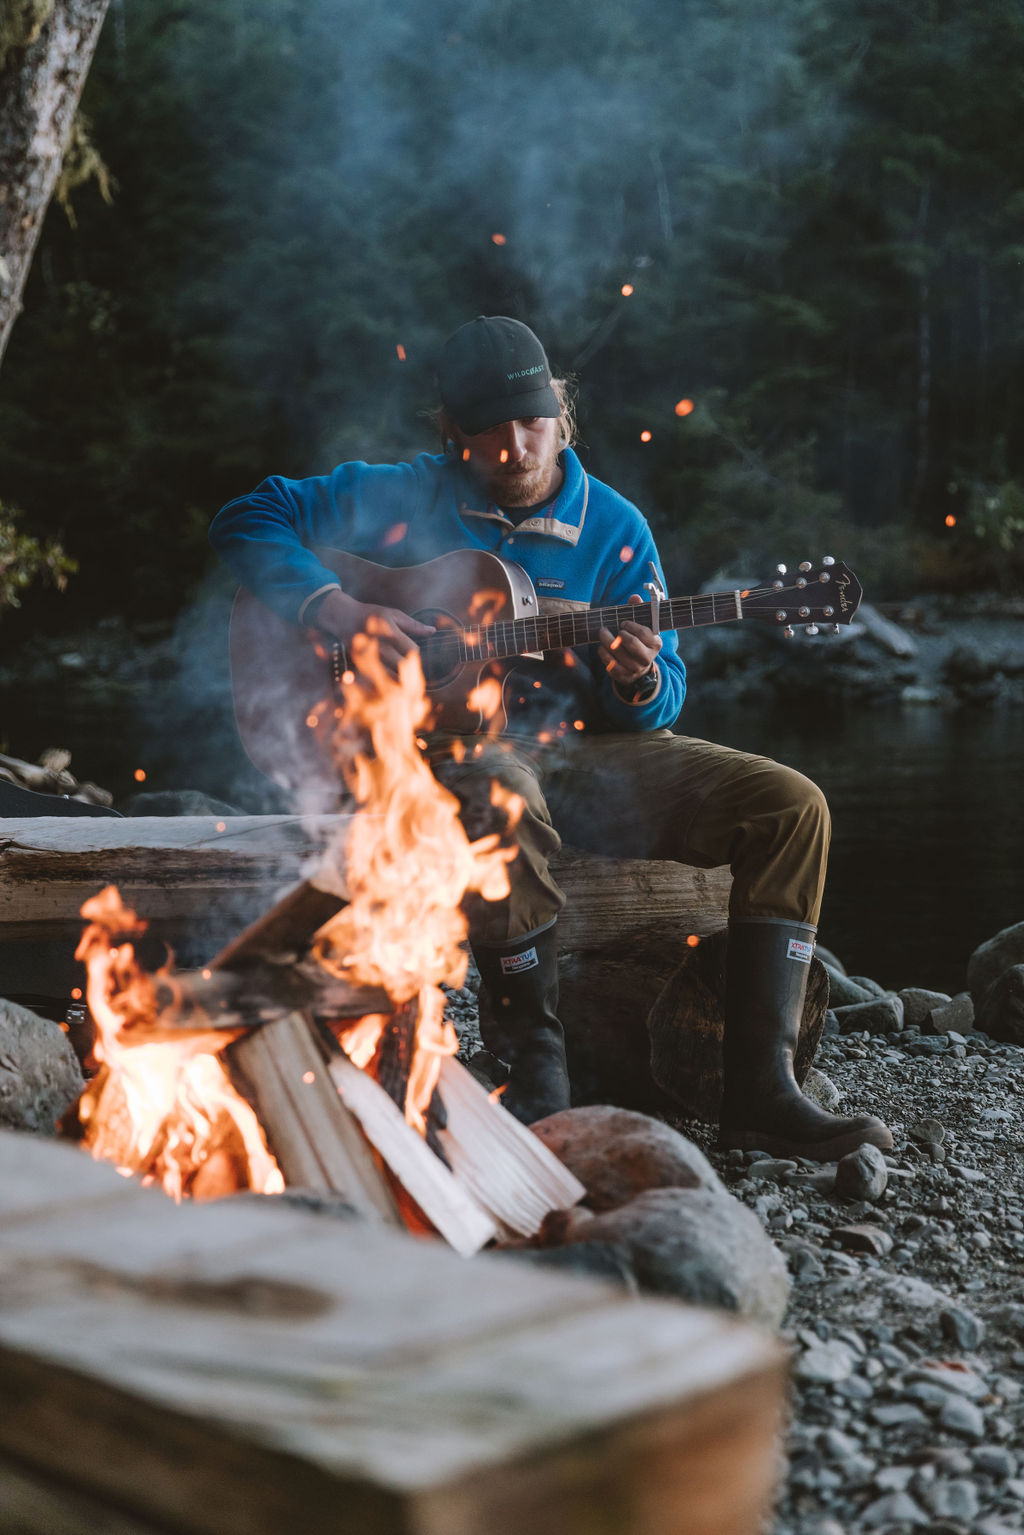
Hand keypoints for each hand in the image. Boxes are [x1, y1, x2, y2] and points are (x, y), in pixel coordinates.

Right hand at [313, 589, 434, 675]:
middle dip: (410, 669)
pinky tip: (390, 683)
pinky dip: (385, 683)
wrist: (343, 617)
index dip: (416, 654)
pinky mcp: (360, 663)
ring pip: (390, 675)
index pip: (412, 650)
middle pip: (402, 664)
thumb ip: (413, 625)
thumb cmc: (371, 613)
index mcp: (390, 631)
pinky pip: (376, 678)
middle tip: (413, 671)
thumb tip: (433, 631)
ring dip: (400, 680)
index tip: (414, 655)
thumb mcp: (393, 614)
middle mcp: (379, 645)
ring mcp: (369, 656)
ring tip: (406, 682)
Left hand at [598, 594, 662, 685]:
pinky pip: (611, 667)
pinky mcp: (625, 677)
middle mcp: (648, 658)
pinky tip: (602, 649)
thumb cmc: (638, 641)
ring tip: (602, 636)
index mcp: (656, 644)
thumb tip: (635, 597)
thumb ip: (637, 610)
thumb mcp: (641, 626)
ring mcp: (636, 669)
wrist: (639, 667)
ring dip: (606, 643)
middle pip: (631, 644)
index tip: (623, 623)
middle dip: (616, 634)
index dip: (630, 626)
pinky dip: (604, 656)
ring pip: (618, 655)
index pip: (644, 633)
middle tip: (605, 629)